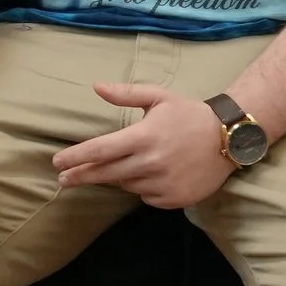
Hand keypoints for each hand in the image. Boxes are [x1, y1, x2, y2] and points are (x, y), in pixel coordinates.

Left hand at [53, 85, 231, 208]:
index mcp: (143, 137)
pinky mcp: (175, 199)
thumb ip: (126, 94)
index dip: (75, 158)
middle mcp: (150, 163)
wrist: (229, 138)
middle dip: (81, 176)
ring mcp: (163, 183)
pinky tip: (153, 174)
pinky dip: (142, 188)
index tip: (57, 163)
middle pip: (105, 174)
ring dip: (120, 177)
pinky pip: (146, 197)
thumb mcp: (158, 97)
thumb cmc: (189, 114)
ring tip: (130, 163)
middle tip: (63, 179)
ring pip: (126, 185)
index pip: (99, 151)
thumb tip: (96, 87)